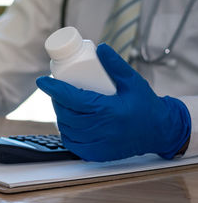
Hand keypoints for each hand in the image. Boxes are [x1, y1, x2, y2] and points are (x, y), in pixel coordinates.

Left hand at [36, 43, 190, 160]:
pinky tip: (68, 122)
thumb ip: (116, 64)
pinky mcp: (98, 154)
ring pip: (67, 129)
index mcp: (108, 110)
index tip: (42, 81)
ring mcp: (98, 144)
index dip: (54, 89)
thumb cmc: (146, 105)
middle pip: (66, 113)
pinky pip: (73, 144)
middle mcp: (101, 129)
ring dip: (60, 115)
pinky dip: (66, 132)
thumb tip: (99, 48)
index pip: (72, 98)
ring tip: (63, 104)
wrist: (160, 131)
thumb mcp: (133, 81)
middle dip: (56, 100)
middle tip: (57, 90)